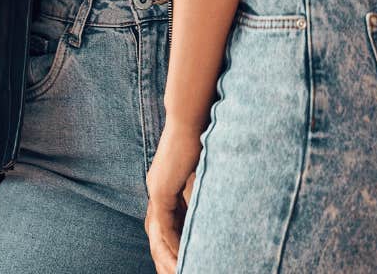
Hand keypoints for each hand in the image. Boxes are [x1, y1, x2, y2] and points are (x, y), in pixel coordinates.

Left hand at [144, 124, 203, 273]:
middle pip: (156, 230)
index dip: (176, 241)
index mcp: (165, 184)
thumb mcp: (206, 169)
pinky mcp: (161, 190)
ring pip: (157, 232)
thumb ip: (205, 186)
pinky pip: (164, 224)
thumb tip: (220, 198)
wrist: (191, 118)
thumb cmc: (203, 136)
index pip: (167, 220)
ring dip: (168, 254)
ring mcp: (156, 189)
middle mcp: (157, 188)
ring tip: (180, 271)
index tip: (186, 258)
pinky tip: (183, 258)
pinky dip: (173, 242)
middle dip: (166, 254)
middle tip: (176, 273)